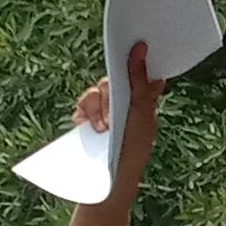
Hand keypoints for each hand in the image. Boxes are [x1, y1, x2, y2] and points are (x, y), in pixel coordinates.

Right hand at [74, 42, 169, 189]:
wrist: (109, 179)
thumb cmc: (133, 150)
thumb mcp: (141, 114)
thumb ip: (140, 83)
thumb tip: (142, 51)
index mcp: (143, 99)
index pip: (138, 71)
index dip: (134, 59)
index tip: (133, 45)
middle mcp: (123, 102)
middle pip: (113, 78)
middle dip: (112, 92)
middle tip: (115, 112)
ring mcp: (104, 110)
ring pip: (96, 91)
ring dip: (99, 108)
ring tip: (104, 128)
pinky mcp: (86, 119)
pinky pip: (82, 103)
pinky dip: (86, 114)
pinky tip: (92, 129)